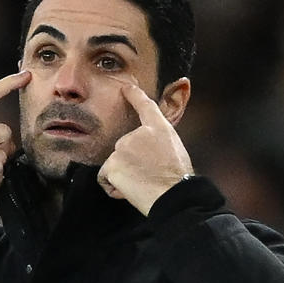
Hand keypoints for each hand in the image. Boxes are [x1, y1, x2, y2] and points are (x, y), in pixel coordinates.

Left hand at [97, 83, 193, 214]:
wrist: (172, 194)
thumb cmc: (178, 178)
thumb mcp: (176, 150)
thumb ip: (158, 142)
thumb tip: (148, 148)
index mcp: (158, 128)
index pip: (145, 106)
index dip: (134, 95)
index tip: (126, 88)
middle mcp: (137, 134)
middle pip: (125, 146)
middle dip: (131, 162)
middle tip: (147, 175)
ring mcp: (122, 148)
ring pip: (115, 163)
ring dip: (123, 175)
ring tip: (141, 184)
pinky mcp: (111, 165)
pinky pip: (105, 177)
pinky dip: (113, 186)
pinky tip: (129, 190)